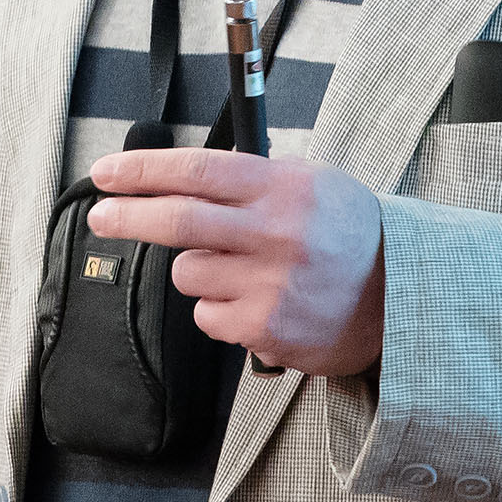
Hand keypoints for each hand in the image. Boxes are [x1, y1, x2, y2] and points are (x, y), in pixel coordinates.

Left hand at [87, 147, 385, 375]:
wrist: (401, 296)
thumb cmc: (345, 233)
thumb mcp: (308, 182)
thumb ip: (248, 178)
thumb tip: (178, 175)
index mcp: (282, 188)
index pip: (196, 171)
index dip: (142, 171)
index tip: (106, 173)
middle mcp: (274, 234)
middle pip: (177, 221)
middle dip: (127, 216)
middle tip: (101, 214)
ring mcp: (269, 285)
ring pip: (188, 273)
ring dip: (198, 269)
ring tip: (241, 269)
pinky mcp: (265, 330)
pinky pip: (207, 315)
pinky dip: (218, 308)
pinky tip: (254, 301)